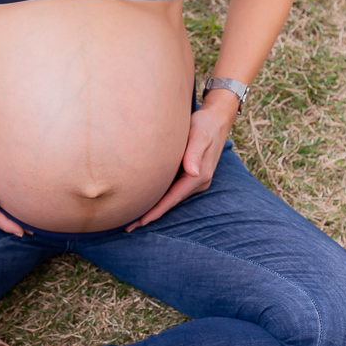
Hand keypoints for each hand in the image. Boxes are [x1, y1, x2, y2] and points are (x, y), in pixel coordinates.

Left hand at [125, 101, 232, 231]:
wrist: (217, 118)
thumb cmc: (205, 124)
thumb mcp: (199, 135)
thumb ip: (194, 153)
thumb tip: (193, 172)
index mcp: (199, 176)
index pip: (173, 198)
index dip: (156, 211)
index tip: (140, 222)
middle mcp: (198, 181)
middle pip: (170, 203)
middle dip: (150, 215)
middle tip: (128, 227)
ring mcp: (195, 179)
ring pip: (171, 198)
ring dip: (154, 208)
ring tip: (133, 218)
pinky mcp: (190, 174)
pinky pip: (172, 190)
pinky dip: (159, 197)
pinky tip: (147, 200)